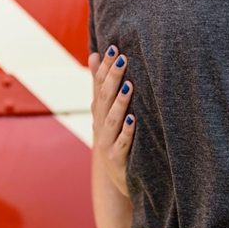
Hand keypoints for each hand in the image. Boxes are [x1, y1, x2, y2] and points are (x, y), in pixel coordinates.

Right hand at [89, 47, 135, 196]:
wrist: (117, 179)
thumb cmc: (115, 138)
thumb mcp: (105, 112)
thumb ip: (100, 85)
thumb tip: (95, 54)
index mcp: (99, 113)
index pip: (99, 86)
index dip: (105, 67)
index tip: (113, 47)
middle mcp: (100, 126)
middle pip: (104, 99)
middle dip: (112, 78)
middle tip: (122, 57)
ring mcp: (108, 144)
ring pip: (112, 121)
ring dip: (119, 102)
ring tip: (128, 84)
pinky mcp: (118, 160)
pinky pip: (122, 145)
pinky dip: (127, 132)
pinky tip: (133, 120)